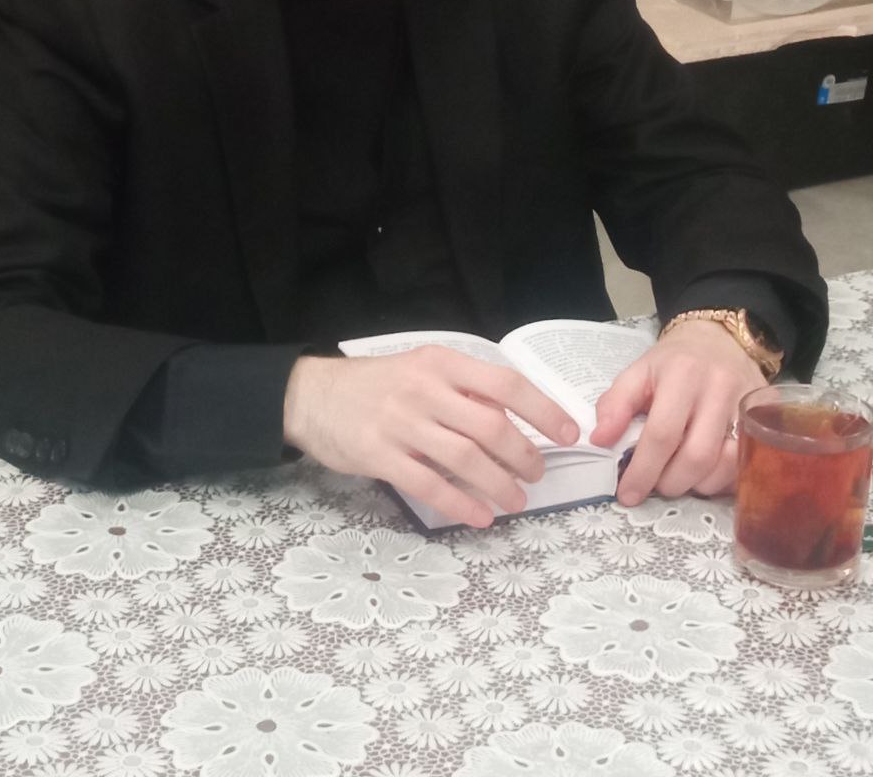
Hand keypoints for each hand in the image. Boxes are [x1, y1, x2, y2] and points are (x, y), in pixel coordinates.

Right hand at [283, 346, 578, 528]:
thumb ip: (462, 389)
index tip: (567, 432)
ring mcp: (401, 423)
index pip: (505, 383)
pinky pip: (430, 485)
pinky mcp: (379, 456)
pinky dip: (462, 504)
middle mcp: (424, 389)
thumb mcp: (421, 369)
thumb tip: (513, 419)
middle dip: (524, 456)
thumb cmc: (375, 384)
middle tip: (537, 474)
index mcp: (440, 363)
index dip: (543, 409)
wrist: (311, 396)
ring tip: (516, 501)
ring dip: (500, 485)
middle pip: (491, 426)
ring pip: (466, 459)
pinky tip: (480, 516)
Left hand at [590, 321, 766, 505]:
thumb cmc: (674, 362)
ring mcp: (749, 406)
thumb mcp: (638, 372)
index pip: (662, 434)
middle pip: (696, 456)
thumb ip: (615, 404)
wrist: (720, 339)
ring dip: (697, 485)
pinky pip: (746, 465)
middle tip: (655, 486)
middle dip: (670, 482)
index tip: (626, 494)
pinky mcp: (767, 419)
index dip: (642, 470)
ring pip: (725, 466)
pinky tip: (705, 474)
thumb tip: (599, 441)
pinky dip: (722, 480)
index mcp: (683, 374)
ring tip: (678, 477)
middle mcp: (720, 389)